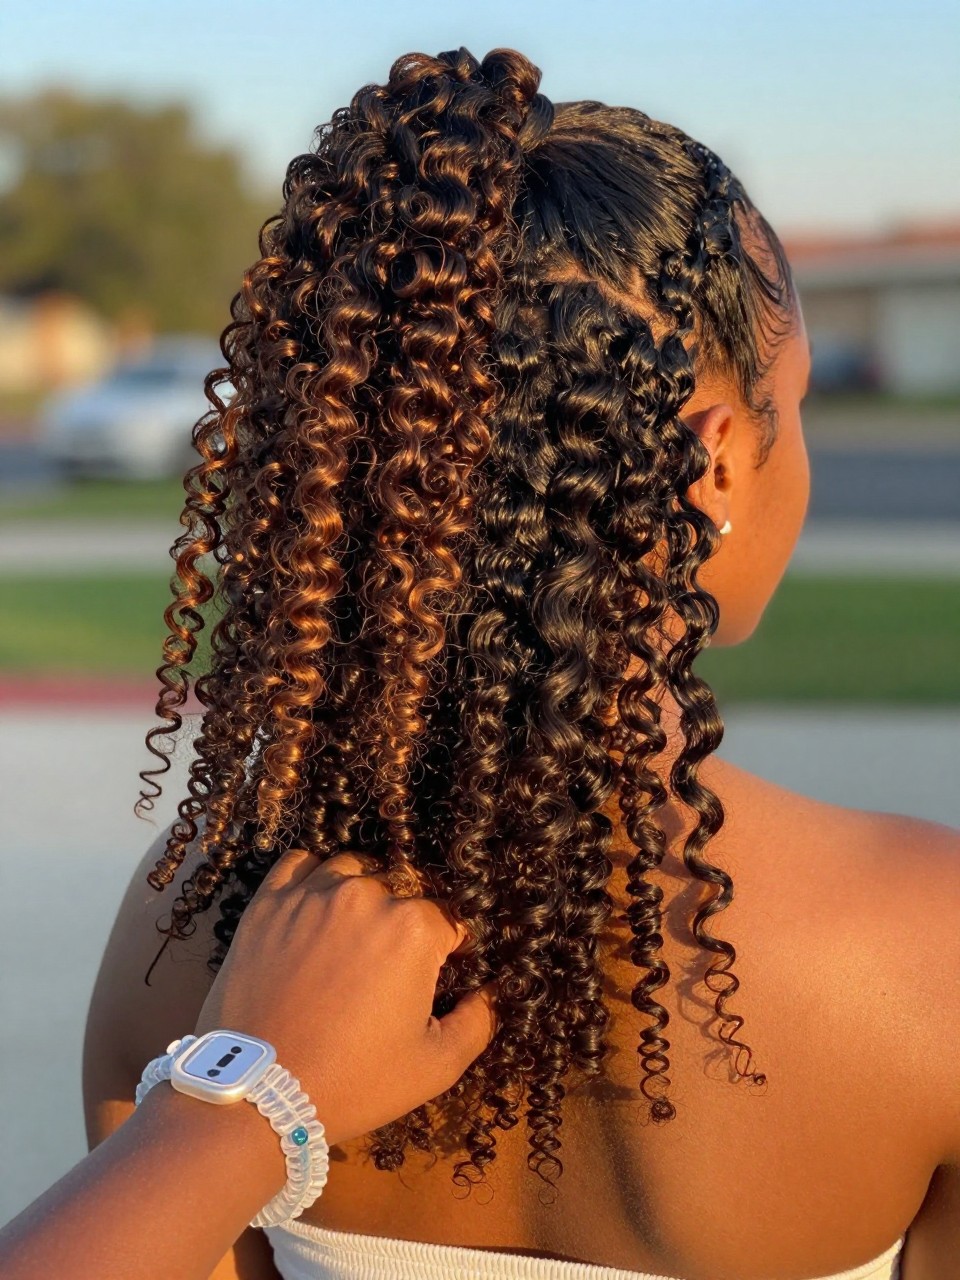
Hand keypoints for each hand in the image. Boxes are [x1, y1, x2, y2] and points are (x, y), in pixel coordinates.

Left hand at [194, 850, 497, 1146]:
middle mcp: (366, 896)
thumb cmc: (353, 1082)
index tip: (434, 979)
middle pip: (403, 892)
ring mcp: (312, 894)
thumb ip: (479, 1021)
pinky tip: (317, 905)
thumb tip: (491, 992)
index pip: (449, 920)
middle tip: (389, 970)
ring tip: (353, 936)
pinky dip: (315, 877)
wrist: (258, 1094)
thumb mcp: (435, 1066)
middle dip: (405, 924)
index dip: (448, 950)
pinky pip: (300, 864)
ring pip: (355, 870)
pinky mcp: (268, 903)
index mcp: (413, 928)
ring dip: (363, 895)